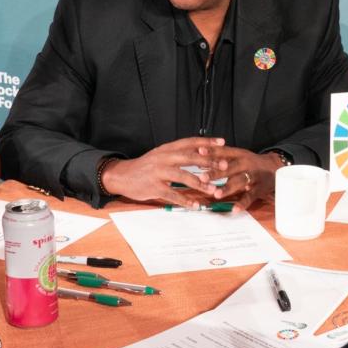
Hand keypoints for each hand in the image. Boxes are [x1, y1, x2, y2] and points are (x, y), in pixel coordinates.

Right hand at [101, 137, 225, 205]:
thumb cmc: (146, 166)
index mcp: (167, 149)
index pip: (189, 142)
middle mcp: (163, 158)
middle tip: (225, 166)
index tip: (223, 142)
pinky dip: (185, 200)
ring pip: (183, 176)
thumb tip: (202, 152)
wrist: (122, 175)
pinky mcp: (153, 187)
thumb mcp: (161, 155)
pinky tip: (195, 205)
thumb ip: (179, 154)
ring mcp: (158, 172)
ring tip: (213, 189)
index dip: (206, 142)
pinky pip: (172, 194)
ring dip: (200, 183)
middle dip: (208, 161)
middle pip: (189, 157)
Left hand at [201, 146, 280, 207]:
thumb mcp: (239, 155)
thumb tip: (199, 158)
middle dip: (216, 173)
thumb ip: (221, 157)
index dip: (212, 152)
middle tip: (203, 178)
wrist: (276, 167)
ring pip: (240, 182)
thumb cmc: (252, 163)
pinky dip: (242, 204)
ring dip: (228, 188)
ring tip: (216, 194)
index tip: (199, 152)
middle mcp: (247, 164)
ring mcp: (254, 176)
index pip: (224, 152)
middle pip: (230, 167)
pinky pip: (250, 197)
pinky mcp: (260, 189)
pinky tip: (234, 210)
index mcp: (240, 154)